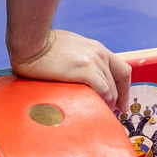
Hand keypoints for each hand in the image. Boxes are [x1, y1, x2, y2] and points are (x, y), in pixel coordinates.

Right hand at [9, 27, 132, 111]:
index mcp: (97, 49)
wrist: (32, 43)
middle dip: (118, 99)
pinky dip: (102, 101)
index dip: (124, 88)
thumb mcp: (71, 47)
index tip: (121, 103)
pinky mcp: (85, 70)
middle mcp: (99, 54)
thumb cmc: (43, 46)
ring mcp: (93, 61)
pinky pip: (103, 90)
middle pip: (120, 81)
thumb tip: (80, 74)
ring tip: (101, 113)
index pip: (122, 70)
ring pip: (111, 88)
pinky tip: (95, 107)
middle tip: (113, 113)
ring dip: (108, 103)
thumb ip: (81, 59)